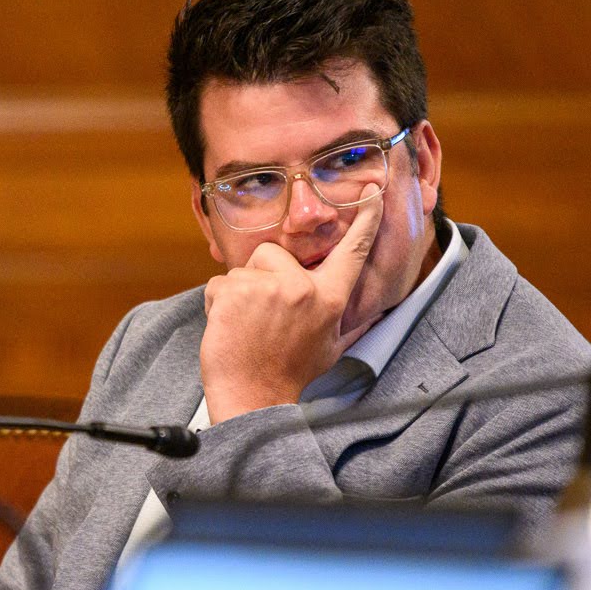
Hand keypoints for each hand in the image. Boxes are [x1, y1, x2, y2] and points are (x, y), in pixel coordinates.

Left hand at [200, 185, 382, 422]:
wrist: (252, 396)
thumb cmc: (289, 373)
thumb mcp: (330, 347)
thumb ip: (345, 321)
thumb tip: (373, 312)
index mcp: (329, 299)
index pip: (352, 253)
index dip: (365, 220)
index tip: (372, 193)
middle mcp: (302, 289)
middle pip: (274, 253)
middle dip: (262, 276)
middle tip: (263, 316)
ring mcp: (268, 288)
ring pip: (243, 269)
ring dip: (238, 293)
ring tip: (246, 326)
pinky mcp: (235, 292)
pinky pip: (219, 283)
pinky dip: (217, 303)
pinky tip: (228, 328)